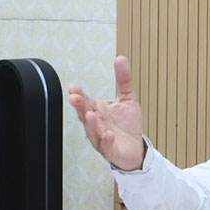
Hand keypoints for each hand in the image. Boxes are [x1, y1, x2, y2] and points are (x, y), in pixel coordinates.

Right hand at [67, 56, 145, 170]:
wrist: (136, 148)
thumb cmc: (128, 126)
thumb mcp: (128, 98)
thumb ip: (123, 79)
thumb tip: (121, 59)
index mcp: (98, 111)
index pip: (86, 101)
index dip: (79, 95)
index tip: (73, 88)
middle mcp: (97, 124)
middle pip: (85, 115)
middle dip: (80, 106)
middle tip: (75, 98)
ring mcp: (102, 138)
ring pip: (92, 131)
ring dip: (90, 123)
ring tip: (90, 114)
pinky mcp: (111, 150)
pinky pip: (107, 146)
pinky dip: (106, 140)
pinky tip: (108, 134)